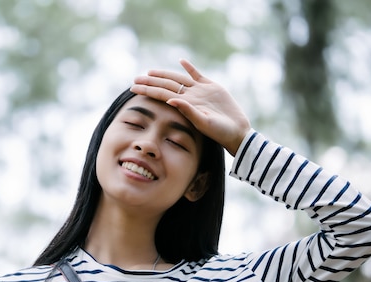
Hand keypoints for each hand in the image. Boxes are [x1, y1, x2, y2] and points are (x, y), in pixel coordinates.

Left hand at [130, 59, 250, 155]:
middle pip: (166, 85)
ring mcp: (200, 91)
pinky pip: (197, 75)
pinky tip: (180, 61)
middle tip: (135, 78)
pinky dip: (189, 67)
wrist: (237, 132)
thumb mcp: (203, 122)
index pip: (161, 94)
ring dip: (164, 74)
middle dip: (150, 81)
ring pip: (178, 79)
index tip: (133, 87)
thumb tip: (170, 100)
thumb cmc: (220, 132)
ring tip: (150, 71)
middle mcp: (190, 96)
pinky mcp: (212, 87)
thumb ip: (188, 111)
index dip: (148, 90)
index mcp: (185, 105)